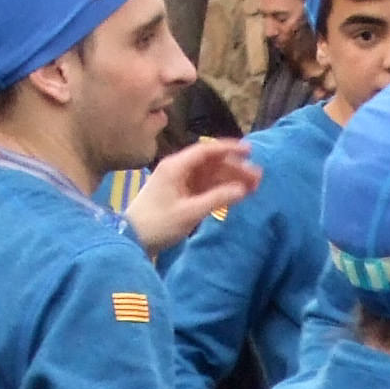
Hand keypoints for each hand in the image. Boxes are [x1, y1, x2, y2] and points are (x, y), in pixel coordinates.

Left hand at [122, 137, 258, 253]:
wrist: (131, 239)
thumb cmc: (157, 224)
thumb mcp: (189, 212)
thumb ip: (217, 198)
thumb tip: (242, 189)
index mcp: (176, 166)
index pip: (206, 150)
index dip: (229, 149)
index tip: (250, 151)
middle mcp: (178, 169)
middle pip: (211, 163)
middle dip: (235, 168)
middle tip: (258, 177)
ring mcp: (179, 182)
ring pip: (210, 175)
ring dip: (230, 179)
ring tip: (253, 187)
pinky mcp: (180, 194)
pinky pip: (205, 186)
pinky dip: (220, 189)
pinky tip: (236, 194)